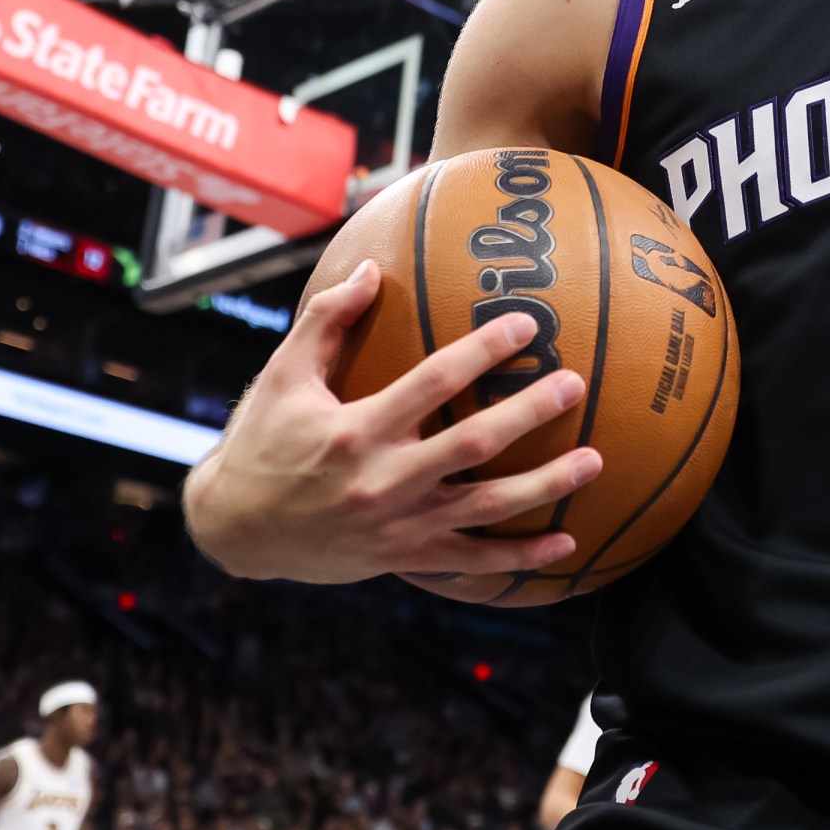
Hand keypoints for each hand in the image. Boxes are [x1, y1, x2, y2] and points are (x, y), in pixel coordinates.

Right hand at [183, 260, 600, 583]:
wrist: (234, 530)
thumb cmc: (261, 442)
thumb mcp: (282, 377)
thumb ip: (326, 321)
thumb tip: (373, 269)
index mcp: (355, 430)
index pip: (432, 383)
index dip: (483, 352)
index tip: (527, 326)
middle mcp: (381, 480)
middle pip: (472, 445)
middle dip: (529, 414)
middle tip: (574, 384)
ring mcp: (397, 525)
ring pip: (485, 507)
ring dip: (544, 487)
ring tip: (595, 462)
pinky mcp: (403, 557)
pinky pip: (470, 560)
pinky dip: (518, 556)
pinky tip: (564, 545)